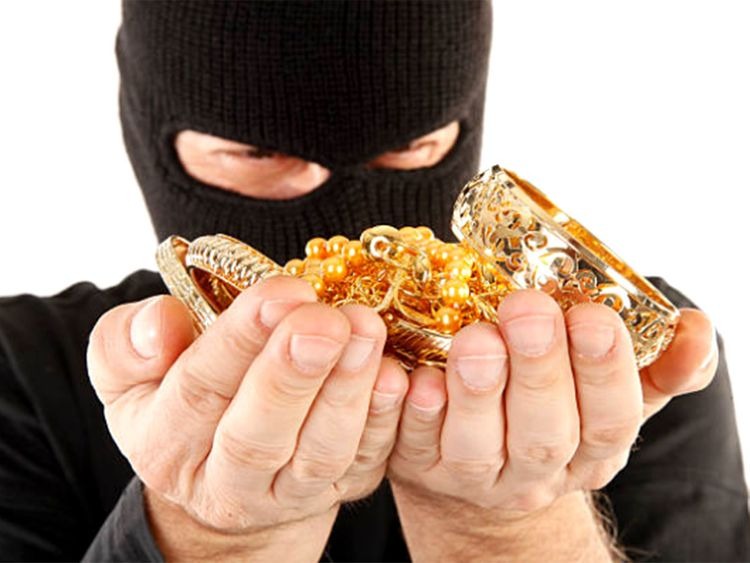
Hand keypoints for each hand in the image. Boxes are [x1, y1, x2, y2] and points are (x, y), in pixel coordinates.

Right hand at [86, 276, 407, 542]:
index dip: (238, 341)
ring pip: (319, 452)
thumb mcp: (130, 376)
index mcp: (165, 443)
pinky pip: (366, 463)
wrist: (225, 475)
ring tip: (366, 331)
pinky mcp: (338, 490)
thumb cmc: (180, 403)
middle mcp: (224, 481)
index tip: (280, 291)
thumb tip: (160, 320)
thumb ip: (126, 345)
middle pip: (258, 434)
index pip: (197, 390)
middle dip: (294, 373)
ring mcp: (286, 494)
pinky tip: (397, 376)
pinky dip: (384, 422)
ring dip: (348, 391)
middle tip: (326, 320)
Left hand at [388, 288, 717, 515]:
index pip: (610, 421)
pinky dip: (415, 413)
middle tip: (528, 310)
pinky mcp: (419, 467)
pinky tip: (417, 377)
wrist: (480, 463)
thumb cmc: (552, 406)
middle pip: (544, 435)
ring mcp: (475, 476)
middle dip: (539, 372)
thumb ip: (659, 364)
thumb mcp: (612, 389)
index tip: (592, 316)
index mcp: (590, 449)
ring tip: (475, 339)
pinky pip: (413, 446)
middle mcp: (535, 473)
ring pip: (478, 448)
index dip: (604, 372)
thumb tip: (694, 328)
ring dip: (477, 393)